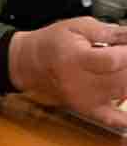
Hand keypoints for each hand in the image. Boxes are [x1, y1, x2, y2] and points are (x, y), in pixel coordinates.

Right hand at [9, 17, 126, 129]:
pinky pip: (109, 119)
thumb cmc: (51, 43)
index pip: (112, 60)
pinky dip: (124, 119)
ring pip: (122, 95)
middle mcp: (79, 83)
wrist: (29, 64)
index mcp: (76, 59)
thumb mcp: (78, 26)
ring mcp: (83, 99)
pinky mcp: (85, 108)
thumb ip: (108, 31)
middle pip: (121, 79)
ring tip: (124, 71)